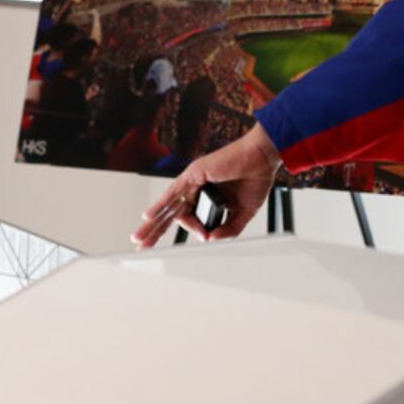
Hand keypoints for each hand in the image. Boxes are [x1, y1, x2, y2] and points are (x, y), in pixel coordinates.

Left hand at [130, 124, 281, 246]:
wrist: (262, 159)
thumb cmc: (255, 178)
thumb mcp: (243, 213)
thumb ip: (228, 229)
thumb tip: (211, 239)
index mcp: (208, 197)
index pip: (192, 219)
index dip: (196, 230)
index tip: (207, 236)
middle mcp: (197, 189)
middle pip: (172, 213)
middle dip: (156, 230)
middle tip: (143, 245)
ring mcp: (193, 181)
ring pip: (168, 205)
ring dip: (153, 222)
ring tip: (140, 238)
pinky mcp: (194, 174)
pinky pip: (173, 191)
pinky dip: (161, 204)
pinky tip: (149, 216)